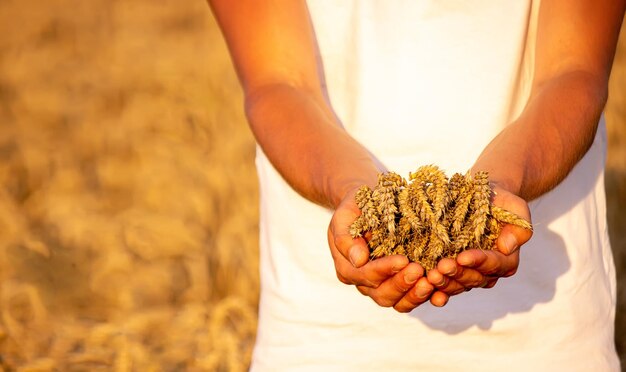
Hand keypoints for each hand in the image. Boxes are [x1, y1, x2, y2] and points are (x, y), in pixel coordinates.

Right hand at [327, 188, 434, 311]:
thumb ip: (347, 238)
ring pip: (398, 302)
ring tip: (431, 282)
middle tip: (418, 270)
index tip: (403, 259)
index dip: (384, 269)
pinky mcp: (402, 285)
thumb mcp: (345, 216)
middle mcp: (364, 283)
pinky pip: (412, 298)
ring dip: (415, 295)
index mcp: (348, 268)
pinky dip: (426, 297)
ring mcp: (383, 286)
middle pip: (382, 294)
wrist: (368, 204)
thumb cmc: (355, 207)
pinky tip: (439, 292)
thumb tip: (358, 260)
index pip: (365, 275)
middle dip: (401, 284)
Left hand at [427, 185, 532, 298]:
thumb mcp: (514, 207)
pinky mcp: (451, 273)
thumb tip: (506, 247)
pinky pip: (445, 286)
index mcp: (506, 259)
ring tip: (431, 276)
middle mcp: (488, 272)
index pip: (494, 264)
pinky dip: (436, 291)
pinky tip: (427, 289)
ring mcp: (468, 274)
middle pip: (474, 278)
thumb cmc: (498, 200)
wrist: (478, 197)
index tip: (462, 256)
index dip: (478, 261)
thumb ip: (519, 226)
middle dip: (458, 273)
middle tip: (441, 267)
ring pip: (458, 285)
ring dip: (445, 283)